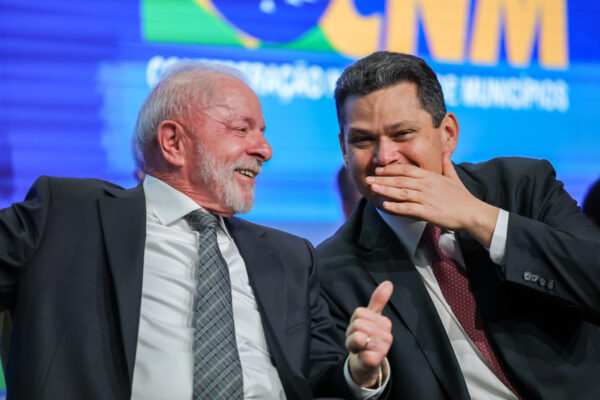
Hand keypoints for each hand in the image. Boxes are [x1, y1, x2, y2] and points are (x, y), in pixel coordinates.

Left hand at [346, 281, 393, 387]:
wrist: (365, 364)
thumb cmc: (366, 339)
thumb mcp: (369, 318)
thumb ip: (378, 301)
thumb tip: (388, 283)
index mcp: (384, 322)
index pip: (360, 312)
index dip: (354, 321)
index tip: (359, 330)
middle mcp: (387, 334)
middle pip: (358, 323)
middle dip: (352, 332)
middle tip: (358, 340)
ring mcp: (383, 348)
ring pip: (358, 336)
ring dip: (352, 343)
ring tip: (359, 347)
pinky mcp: (376, 359)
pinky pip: (360, 348)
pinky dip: (356, 352)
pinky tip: (362, 355)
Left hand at [367, 152, 498, 246]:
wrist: (473, 213)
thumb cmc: (462, 197)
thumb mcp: (454, 177)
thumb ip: (446, 164)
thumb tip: (445, 152)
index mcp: (430, 176)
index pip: (406, 169)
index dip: (391, 169)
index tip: (379, 169)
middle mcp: (427, 185)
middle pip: (400, 179)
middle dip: (382, 178)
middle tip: (368, 177)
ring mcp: (427, 198)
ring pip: (402, 192)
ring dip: (385, 190)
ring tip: (372, 188)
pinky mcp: (428, 212)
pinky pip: (409, 208)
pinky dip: (396, 207)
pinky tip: (385, 205)